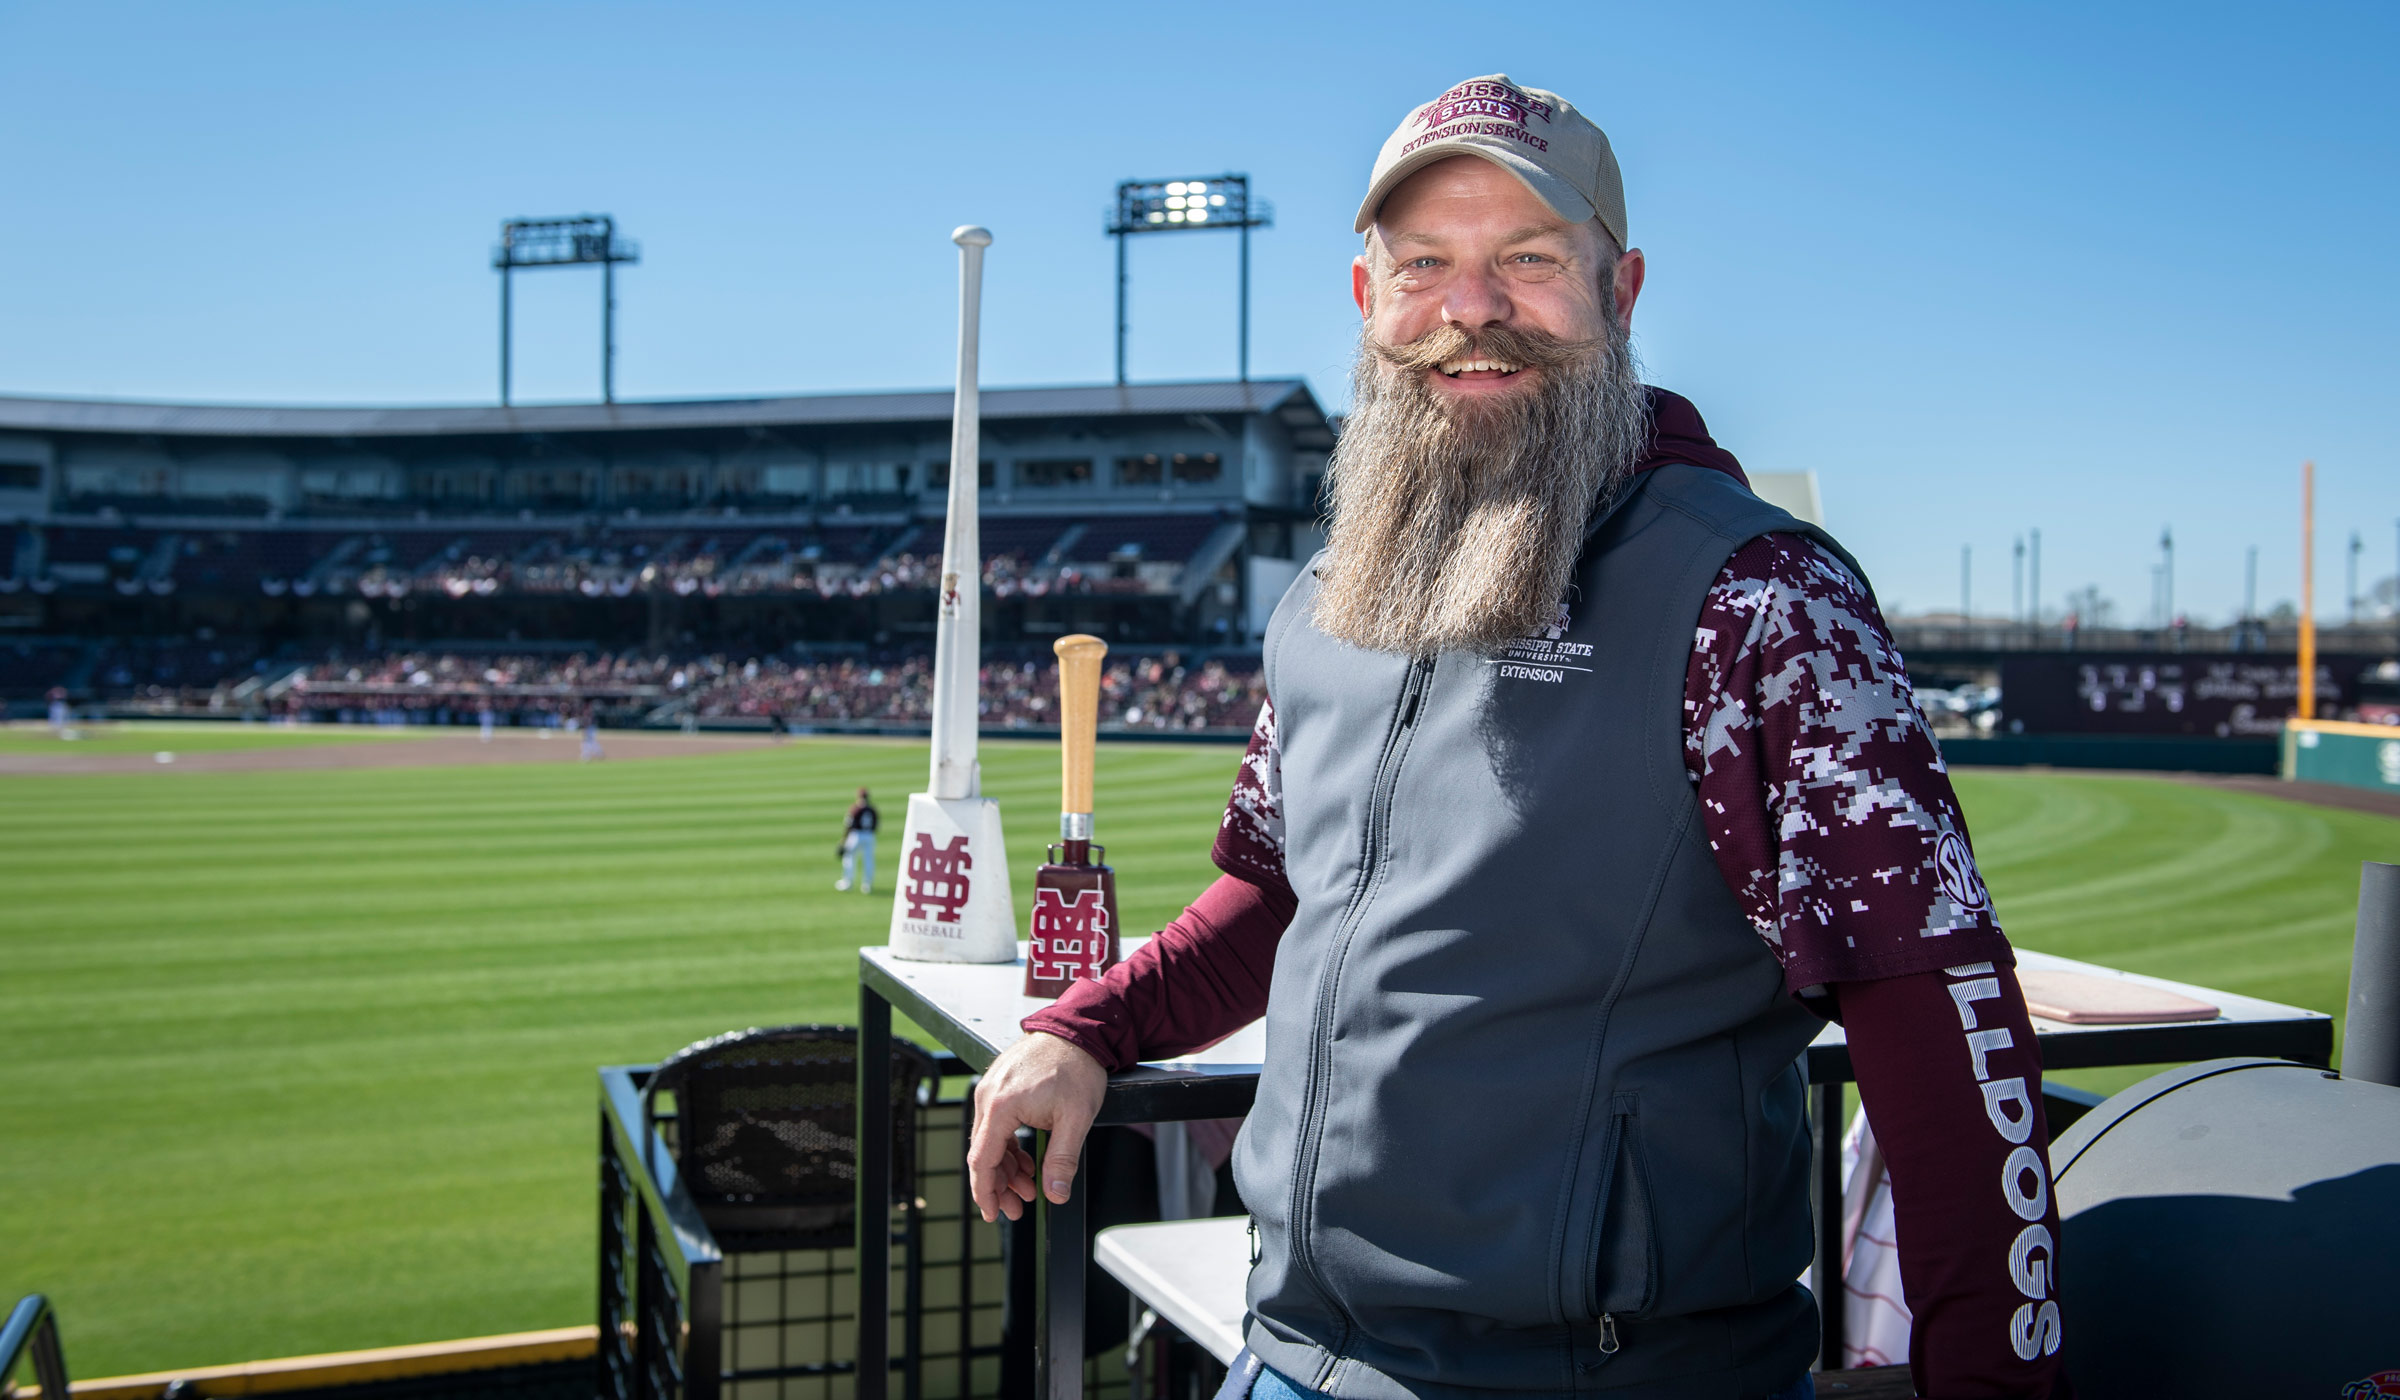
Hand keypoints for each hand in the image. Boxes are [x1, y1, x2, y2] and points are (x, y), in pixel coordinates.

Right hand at [967, 1031, 1106, 1222]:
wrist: (1079, 1029)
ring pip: (990, 1140)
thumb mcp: (1075, 1119)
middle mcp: (988, 1096)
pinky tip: (1026, 1161)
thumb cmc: (1077, 1067)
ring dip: (1006, 1168)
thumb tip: (1055, 1195)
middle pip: (983, 1154)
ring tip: (1029, 1187)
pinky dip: (1009, 1146)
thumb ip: (1062, 1160)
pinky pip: (996, 1124)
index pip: (981, 1160)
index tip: (993, 1214)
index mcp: (1000, 1106)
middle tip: (1019, 1208)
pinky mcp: (1000, 1085)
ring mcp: (991, 1088)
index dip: (986, 1192)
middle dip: (1000, 1186)